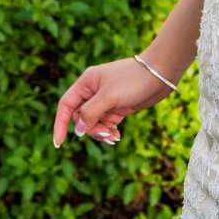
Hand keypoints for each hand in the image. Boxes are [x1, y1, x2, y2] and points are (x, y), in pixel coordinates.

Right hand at [52, 56, 178, 148]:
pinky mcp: (117, 107)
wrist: (160, 75)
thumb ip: (90, 113)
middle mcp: (93, 91)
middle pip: (80, 117)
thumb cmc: (134, 80)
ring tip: (114, 136)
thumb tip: (78, 130)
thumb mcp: (109, 97)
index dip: (60, 124)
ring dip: (101, 132)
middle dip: (91, 129)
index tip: (58, 144)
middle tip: (107, 134)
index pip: (65, 106)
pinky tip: (117, 136)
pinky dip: (109, 131)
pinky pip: (106, 123)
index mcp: (86, 83)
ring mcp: (105, 100)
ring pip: (94, 122)